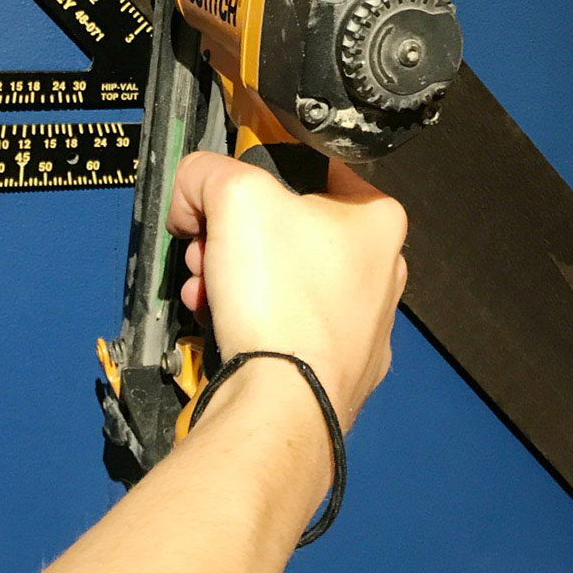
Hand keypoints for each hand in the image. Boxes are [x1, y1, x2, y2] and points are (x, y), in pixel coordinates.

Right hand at [167, 152, 407, 429]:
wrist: (281, 402)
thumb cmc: (279, 297)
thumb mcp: (231, 193)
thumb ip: (205, 172)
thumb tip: (191, 189)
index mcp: (377, 219)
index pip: (307, 170)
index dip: (253, 178)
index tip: (222, 201)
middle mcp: (381, 271)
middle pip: (285, 229)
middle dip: (231, 237)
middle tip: (206, 249)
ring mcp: (362, 325)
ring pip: (280, 278)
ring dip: (231, 277)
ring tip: (206, 291)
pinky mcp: (337, 367)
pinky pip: (283, 326)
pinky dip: (247, 320)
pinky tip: (220, 323)